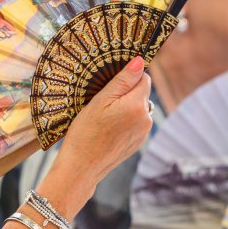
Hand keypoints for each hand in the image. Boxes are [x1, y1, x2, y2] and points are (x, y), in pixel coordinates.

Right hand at [40, 57, 152, 213]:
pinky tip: (107, 128)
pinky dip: (124, 121)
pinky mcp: (137, 143)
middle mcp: (146, 119)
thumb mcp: (100, 100)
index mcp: (138, 105)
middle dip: (127, 93)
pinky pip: (135, 123)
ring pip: (138, 109)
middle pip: (142, 94)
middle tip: (103, 101)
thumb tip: (140, 61)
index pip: (144, 78)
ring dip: (126, 107)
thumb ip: (123, 80)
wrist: (81, 166)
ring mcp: (143, 133)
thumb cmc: (86, 131)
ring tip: (104, 117)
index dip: (128, 77)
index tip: (112, 82)